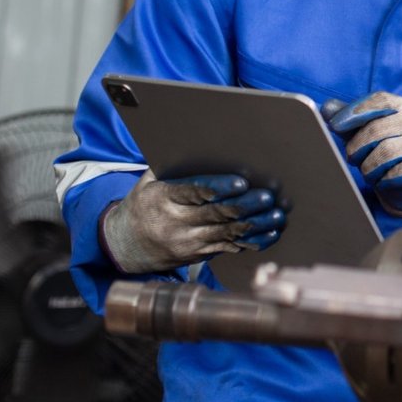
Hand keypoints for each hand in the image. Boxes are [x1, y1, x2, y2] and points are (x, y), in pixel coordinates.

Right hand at [101, 172, 283, 273]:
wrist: (125, 244)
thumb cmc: (144, 204)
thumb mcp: (148, 183)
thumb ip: (173, 168)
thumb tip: (204, 146)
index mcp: (162, 199)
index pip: (193, 192)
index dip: (219, 188)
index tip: (242, 183)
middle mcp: (174, 223)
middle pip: (216, 214)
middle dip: (246, 205)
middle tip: (268, 197)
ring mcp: (187, 242)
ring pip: (227, 234)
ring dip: (256, 225)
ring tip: (277, 216)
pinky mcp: (198, 255)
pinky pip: (228, 248)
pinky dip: (251, 242)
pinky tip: (269, 234)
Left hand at [324, 92, 401, 224]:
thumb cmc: (391, 156)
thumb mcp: (371, 136)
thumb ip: (351, 122)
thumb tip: (327, 108)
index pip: (380, 100)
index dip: (355, 111)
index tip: (335, 125)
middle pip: (378, 128)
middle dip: (357, 146)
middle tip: (352, 158)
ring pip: (387, 152)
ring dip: (370, 167)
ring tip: (369, 172)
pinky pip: (401, 171)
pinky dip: (386, 179)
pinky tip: (386, 181)